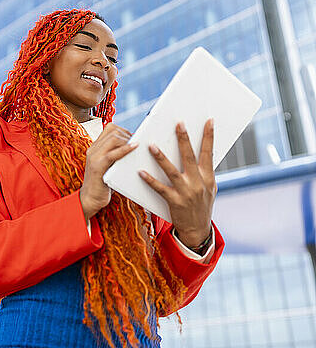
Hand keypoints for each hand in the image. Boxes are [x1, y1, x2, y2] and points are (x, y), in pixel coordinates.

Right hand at [80, 123, 137, 220]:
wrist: (90, 199)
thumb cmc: (102, 184)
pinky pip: (112, 154)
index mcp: (95, 148)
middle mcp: (93, 150)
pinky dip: (125, 149)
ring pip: (113, 139)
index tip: (133, 137)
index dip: (124, 129)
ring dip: (128, 140)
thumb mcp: (108, 165)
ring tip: (137, 146)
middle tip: (138, 142)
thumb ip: (115, 155)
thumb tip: (133, 145)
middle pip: (112, 131)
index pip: (109, 128)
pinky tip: (134, 147)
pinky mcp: (97, 167)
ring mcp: (94, 158)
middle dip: (128, 134)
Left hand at [138, 120, 216, 247]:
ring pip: (172, 171)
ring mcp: (186, 192)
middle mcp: (198, 183)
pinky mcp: (174, 201)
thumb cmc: (201, 204)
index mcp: (208, 177)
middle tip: (178, 124)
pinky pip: (160, 189)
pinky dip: (150, 180)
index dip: (209, 137)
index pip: (209, 153)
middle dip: (184, 140)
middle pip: (190, 157)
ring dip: (161, 158)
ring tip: (152, 146)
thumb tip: (200, 151)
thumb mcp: (209, 187)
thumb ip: (204, 171)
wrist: (197, 229)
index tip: (208, 121)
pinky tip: (141, 172)